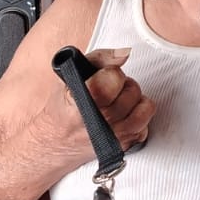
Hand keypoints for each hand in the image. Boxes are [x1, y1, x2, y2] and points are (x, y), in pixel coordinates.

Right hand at [34, 48, 155, 166]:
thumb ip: (100, 58)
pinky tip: (121, 118)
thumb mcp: (72, 75)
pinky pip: (145, 126)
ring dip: (134, 102)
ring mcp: (115, 136)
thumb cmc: (63, 108)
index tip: (101, 78)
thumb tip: (124, 53)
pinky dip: (137, 119)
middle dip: (123, 86)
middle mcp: (102, 121)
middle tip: (108, 91)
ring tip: (118, 102)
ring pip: (145, 108)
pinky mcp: (124, 146)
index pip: (116, 76)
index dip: (110, 73)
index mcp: (86, 100)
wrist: (54, 141)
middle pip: (132, 90)